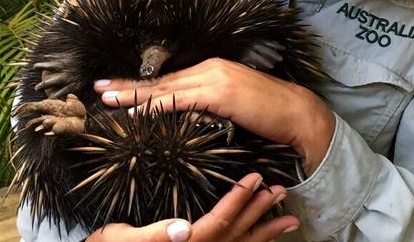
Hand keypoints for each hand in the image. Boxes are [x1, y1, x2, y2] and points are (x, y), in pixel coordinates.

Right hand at [85, 173, 299, 241]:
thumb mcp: (122, 239)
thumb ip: (154, 236)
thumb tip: (184, 229)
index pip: (219, 223)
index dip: (238, 201)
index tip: (255, 178)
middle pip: (237, 235)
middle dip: (261, 213)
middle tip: (281, 191)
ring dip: (267, 232)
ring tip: (291, 220)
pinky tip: (266, 236)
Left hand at [95, 58, 334, 174]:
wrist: (296, 111)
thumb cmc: (267, 111)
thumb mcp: (233, 102)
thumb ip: (208, 102)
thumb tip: (186, 111)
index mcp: (211, 68)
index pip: (169, 78)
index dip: (140, 83)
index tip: (115, 86)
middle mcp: (209, 68)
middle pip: (161, 79)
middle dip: (127, 85)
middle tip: (98, 88)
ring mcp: (214, 78)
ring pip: (165, 88)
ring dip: (133, 94)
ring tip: (107, 97)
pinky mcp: (219, 92)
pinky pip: (180, 100)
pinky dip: (156, 105)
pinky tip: (138, 112)